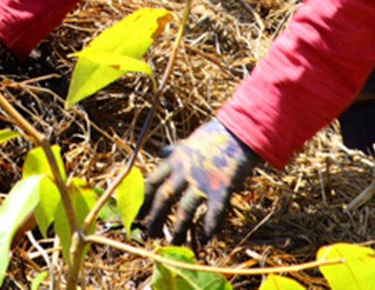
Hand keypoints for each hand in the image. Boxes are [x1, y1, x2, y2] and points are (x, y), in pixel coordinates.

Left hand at [141, 118, 261, 247]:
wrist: (240, 131)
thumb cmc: (215, 135)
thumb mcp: (189, 141)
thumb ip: (174, 150)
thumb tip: (161, 151)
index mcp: (176, 160)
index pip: (152, 181)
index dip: (141, 199)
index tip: (135, 213)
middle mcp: (185, 171)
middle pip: (164, 198)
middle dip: (155, 218)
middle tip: (150, 234)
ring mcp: (203, 180)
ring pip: (185, 209)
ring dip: (179, 229)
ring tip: (173, 244)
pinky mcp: (222, 188)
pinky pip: (213, 212)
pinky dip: (209, 227)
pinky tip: (205, 240)